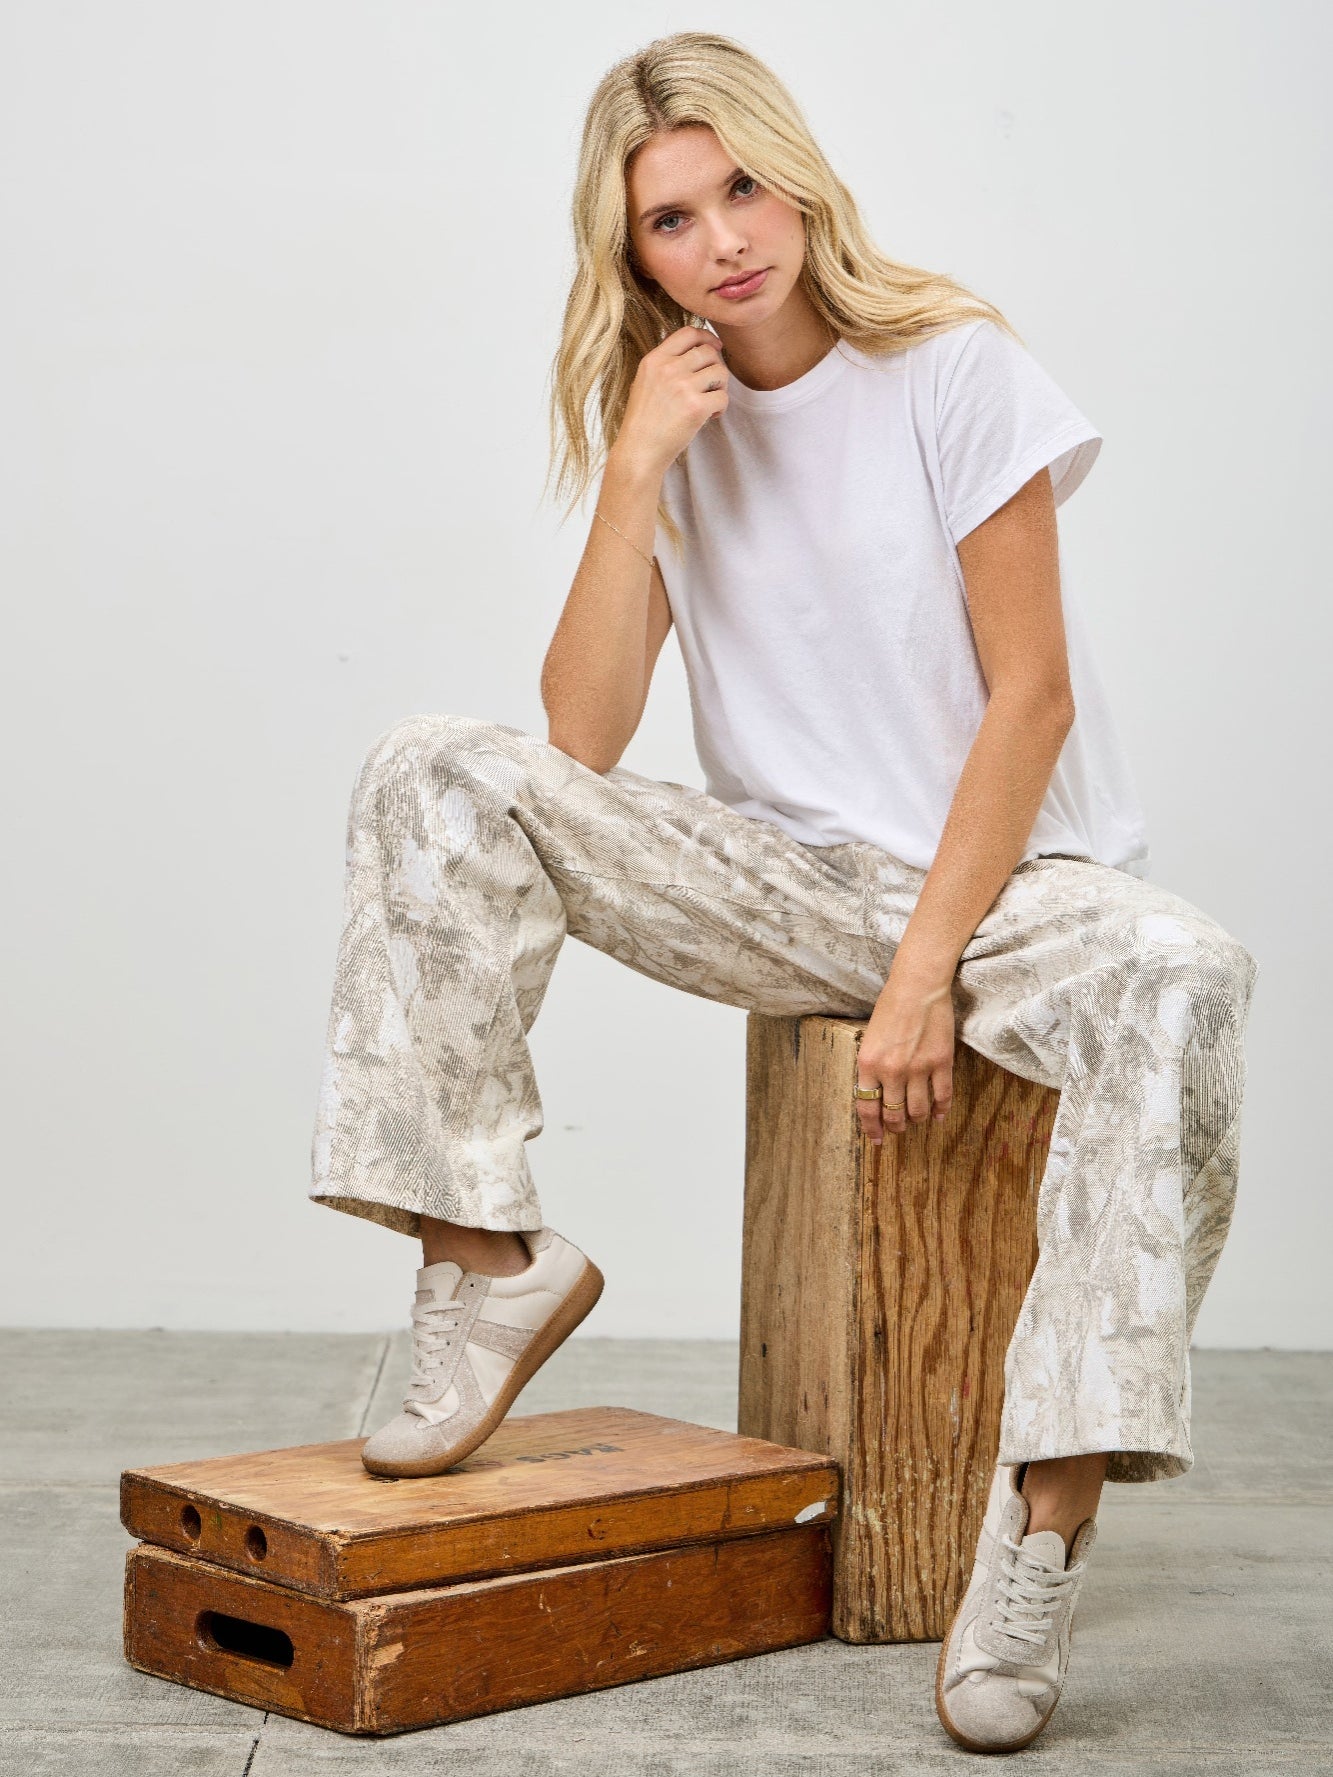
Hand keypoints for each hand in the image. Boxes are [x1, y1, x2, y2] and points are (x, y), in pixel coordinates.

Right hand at [614, 325, 728, 475]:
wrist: (639, 451)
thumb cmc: (642, 422)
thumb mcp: (643, 382)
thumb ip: (665, 365)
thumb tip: (695, 351)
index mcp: (654, 360)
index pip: (688, 333)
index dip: (707, 337)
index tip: (715, 346)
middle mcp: (669, 369)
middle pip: (708, 352)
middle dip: (716, 366)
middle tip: (712, 384)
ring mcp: (683, 387)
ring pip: (720, 372)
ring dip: (721, 387)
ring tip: (710, 401)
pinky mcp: (696, 407)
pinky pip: (723, 397)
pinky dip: (721, 407)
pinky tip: (710, 416)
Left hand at [855, 966, 956, 1144]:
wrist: (917, 986)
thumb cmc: (890, 1007)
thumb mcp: (870, 1039)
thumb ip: (872, 1067)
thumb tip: (877, 1094)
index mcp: (868, 1064)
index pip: (867, 1107)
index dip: (871, 1127)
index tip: (877, 1139)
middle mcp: (892, 1071)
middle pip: (893, 1114)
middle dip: (895, 1127)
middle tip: (898, 1129)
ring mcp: (918, 1068)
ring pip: (918, 1111)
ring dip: (916, 1120)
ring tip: (916, 1120)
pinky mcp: (941, 1063)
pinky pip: (942, 1096)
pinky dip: (941, 1110)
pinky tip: (939, 1116)